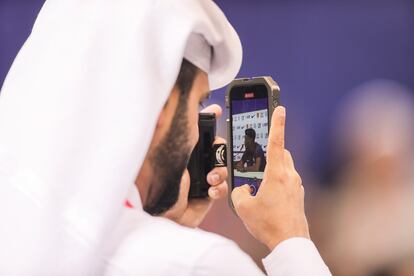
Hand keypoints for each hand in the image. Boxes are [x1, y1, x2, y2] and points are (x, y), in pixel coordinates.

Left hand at [162, 104, 227, 227]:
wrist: (162, 211)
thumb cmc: (159, 179)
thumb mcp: (172, 146)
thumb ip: (184, 128)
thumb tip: (185, 108)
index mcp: (182, 149)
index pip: (198, 129)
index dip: (209, 119)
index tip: (216, 110)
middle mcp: (192, 162)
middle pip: (215, 147)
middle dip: (219, 149)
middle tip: (215, 152)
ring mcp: (200, 178)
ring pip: (222, 167)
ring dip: (220, 171)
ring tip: (210, 177)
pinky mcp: (206, 195)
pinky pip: (222, 188)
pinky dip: (220, 188)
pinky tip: (210, 190)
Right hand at [231, 106, 309, 250]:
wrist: (290, 242)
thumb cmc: (268, 224)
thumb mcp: (243, 207)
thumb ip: (238, 192)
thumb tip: (242, 189)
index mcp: (276, 174)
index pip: (276, 141)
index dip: (277, 123)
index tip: (280, 108)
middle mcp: (290, 176)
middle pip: (281, 153)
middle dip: (270, 150)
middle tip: (258, 154)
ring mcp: (297, 186)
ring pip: (285, 166)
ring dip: (274, 166)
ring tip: (259, 178)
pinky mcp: (299, 195)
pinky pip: (288, 180)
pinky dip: (278, 180)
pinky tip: (268, 193)